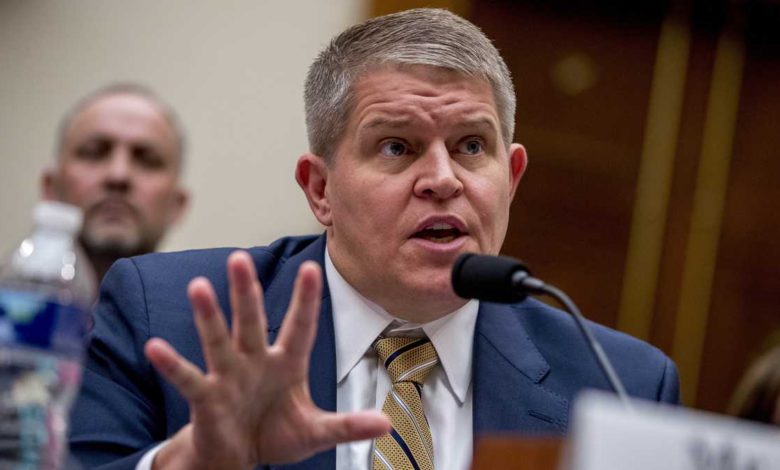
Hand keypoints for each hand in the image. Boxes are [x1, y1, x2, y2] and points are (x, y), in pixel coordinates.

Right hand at [144, 251, 390, 469]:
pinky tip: (155, 347)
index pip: (299, 326)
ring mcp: (229, 376)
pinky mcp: (206, 397)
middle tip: (240, 258)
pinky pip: (188, 378)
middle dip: (247, 292)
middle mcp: (256, 360)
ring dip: (208, 315)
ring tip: (197, 286)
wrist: (240, 456)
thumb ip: (348, 425)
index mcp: (287, 362)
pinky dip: (172, 364)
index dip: (305, 299)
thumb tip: (387, 425)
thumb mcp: (316, 432)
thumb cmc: (276, 433)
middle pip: (252, 321)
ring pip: (218, 340)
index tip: (312, 266)